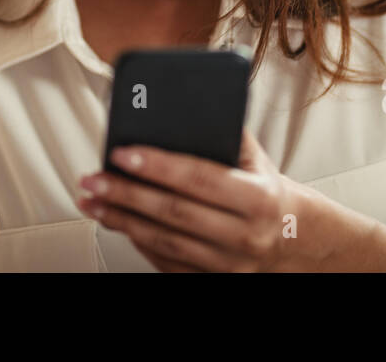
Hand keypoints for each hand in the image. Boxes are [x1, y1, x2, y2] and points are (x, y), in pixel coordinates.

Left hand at [75, 128, 316, 271]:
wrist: (293, 239)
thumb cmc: (266, 191)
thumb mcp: (257, 159)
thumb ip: (225, 132)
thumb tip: (183, 103)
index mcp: (257, 197)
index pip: (199, 178)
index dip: (157, 165)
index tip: (122, 152)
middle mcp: (244, 235)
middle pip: (173, 213)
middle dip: (126, 194)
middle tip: (94, 179)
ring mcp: (228, 264)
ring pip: (164, 242)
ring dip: (121, 220)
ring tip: (92, 202)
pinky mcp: (214, 281)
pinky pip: (167, 263)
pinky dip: (138, 242)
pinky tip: (118, 223)